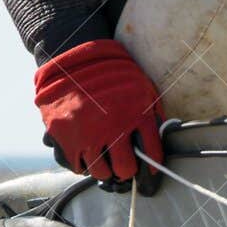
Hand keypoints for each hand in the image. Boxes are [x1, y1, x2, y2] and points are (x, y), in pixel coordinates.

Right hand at [34, 39, 164, 185]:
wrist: (73, 54)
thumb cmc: (113, 72)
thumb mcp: (141, 86)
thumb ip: (153, 112)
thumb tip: (164, 137)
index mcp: (135, 112)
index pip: (151, 153)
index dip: (153, 165)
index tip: (149, 169)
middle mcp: (111, 124)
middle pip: (125, 168)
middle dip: (127, 171)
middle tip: (125, 167)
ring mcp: (86, 131)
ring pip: (100, 171)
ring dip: (105, 171)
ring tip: (106, 163)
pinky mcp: (63, 134)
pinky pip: (77, 165)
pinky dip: (84, 165)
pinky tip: (88, 157)